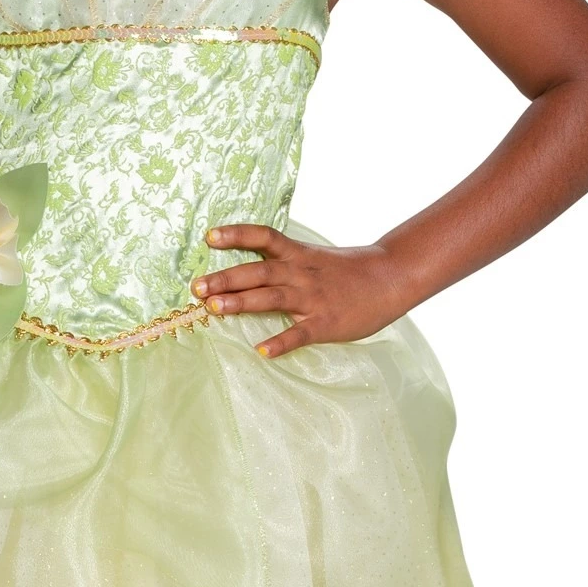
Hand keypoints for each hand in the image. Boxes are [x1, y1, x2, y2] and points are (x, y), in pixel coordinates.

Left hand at [193, 223, 414, 358]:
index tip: (209, 237)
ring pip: (273, 297)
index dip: (237, 235)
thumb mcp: (313, 258)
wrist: (390, 278)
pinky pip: (301, 333)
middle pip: (259, 270)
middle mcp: (301, 273)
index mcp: (298, 255)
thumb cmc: (347, 271)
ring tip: (214, 308)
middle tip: (197, 286)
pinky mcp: (326, 323)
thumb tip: (246, 270)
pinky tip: (262, 351)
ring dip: (242, 301)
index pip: (264, 236)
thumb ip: (284, 262)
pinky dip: (281, 342)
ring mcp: (313, 298)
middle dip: (226, 277)